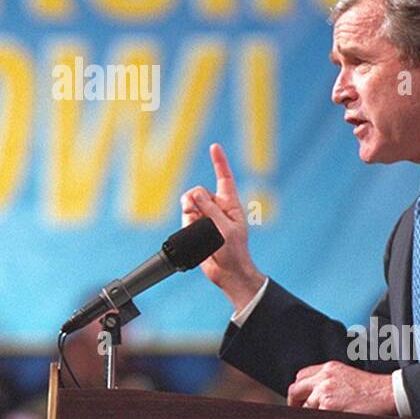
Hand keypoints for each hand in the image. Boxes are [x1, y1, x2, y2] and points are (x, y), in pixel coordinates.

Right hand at [179, 143, 265, 309]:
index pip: (224, 178)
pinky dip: (187, 224)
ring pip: (189, 204)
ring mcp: (205, 217)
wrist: (227, 272)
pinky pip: (185, 217)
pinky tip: (194, 234)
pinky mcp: (195, 227)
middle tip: (195, 212)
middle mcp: (217, 207)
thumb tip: (195, 194)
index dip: (219, 162)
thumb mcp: (225, 228)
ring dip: (189, 212)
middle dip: (194, 199)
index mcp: (230, 203)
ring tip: (196, 226)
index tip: (214, 147)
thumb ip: (210, 210)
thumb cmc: (234, 251)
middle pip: (199, 191)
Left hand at [287, 361, 396, 414]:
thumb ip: (329, 380)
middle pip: (296, 390)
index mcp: (328, 368)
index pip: (301, 376)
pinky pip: (315, 417)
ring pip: (305, 407)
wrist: (387, 394)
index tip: (299, 398)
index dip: (299, 389)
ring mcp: (325, 393)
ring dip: (310, 414)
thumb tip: (314, 393)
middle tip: (298, 411)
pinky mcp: (330, 407)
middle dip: (294, 402)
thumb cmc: (372, 388)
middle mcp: (324, 378)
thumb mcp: (347, 375)